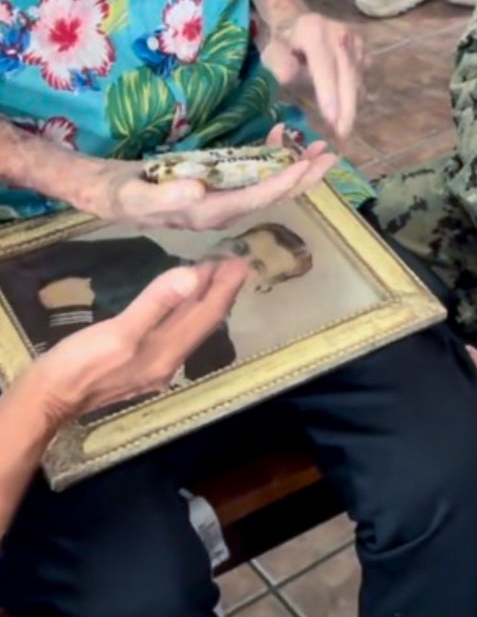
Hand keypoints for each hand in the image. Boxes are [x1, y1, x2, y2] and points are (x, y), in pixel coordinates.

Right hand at [29, 261, 247, 424]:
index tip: (242, 262)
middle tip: (233, 263)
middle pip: (203, 322)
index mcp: (168, 352)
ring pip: (189, 328)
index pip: (208, 315)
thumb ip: (157, 303)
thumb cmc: (82, 364)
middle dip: (220, 293)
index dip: (226, 288)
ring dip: (203, 302)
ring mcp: (153, 365)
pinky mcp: (138, 364)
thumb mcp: (120, 331)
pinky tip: (179, 303)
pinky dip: (183, 312)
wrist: (48, 400)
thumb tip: (194, 276)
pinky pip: (173, 332)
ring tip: (213, 277)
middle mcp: (169, 361)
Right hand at [78, 128, 337, 230]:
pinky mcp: (219, 184)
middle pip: (272, 193)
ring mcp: (223, 197)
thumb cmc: (125, 196)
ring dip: (293, 165)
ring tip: (317, 145)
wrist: (113, 193)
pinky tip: (280, 136)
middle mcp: (224, 208)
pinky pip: (252, 172)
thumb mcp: (139, 196)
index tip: (307, 166)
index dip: (283, 183)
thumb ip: (167, 195)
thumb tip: (199, 190)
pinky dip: (270, 155)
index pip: (256, 198)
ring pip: (267, 183)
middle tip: (331, 153)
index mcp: (210, 212)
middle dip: (302, 176)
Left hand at [260, 12, 363, 141]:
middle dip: (346, 109)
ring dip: (350, 108)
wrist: (299, 24)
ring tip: (340, 132)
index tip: (331, 119)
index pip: (325, 66)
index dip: (329, 94)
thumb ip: (278, 64)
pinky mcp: (365, 52)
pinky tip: (343, 114)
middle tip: (341, 137)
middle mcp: (341, 33)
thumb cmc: (283, 44)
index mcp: (314, 30)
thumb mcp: (272, 52)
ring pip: (357, 82)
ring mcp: (356, 42)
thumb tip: (289, 75)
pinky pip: (362, 81)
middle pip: (347, 76)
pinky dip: (354, 99)